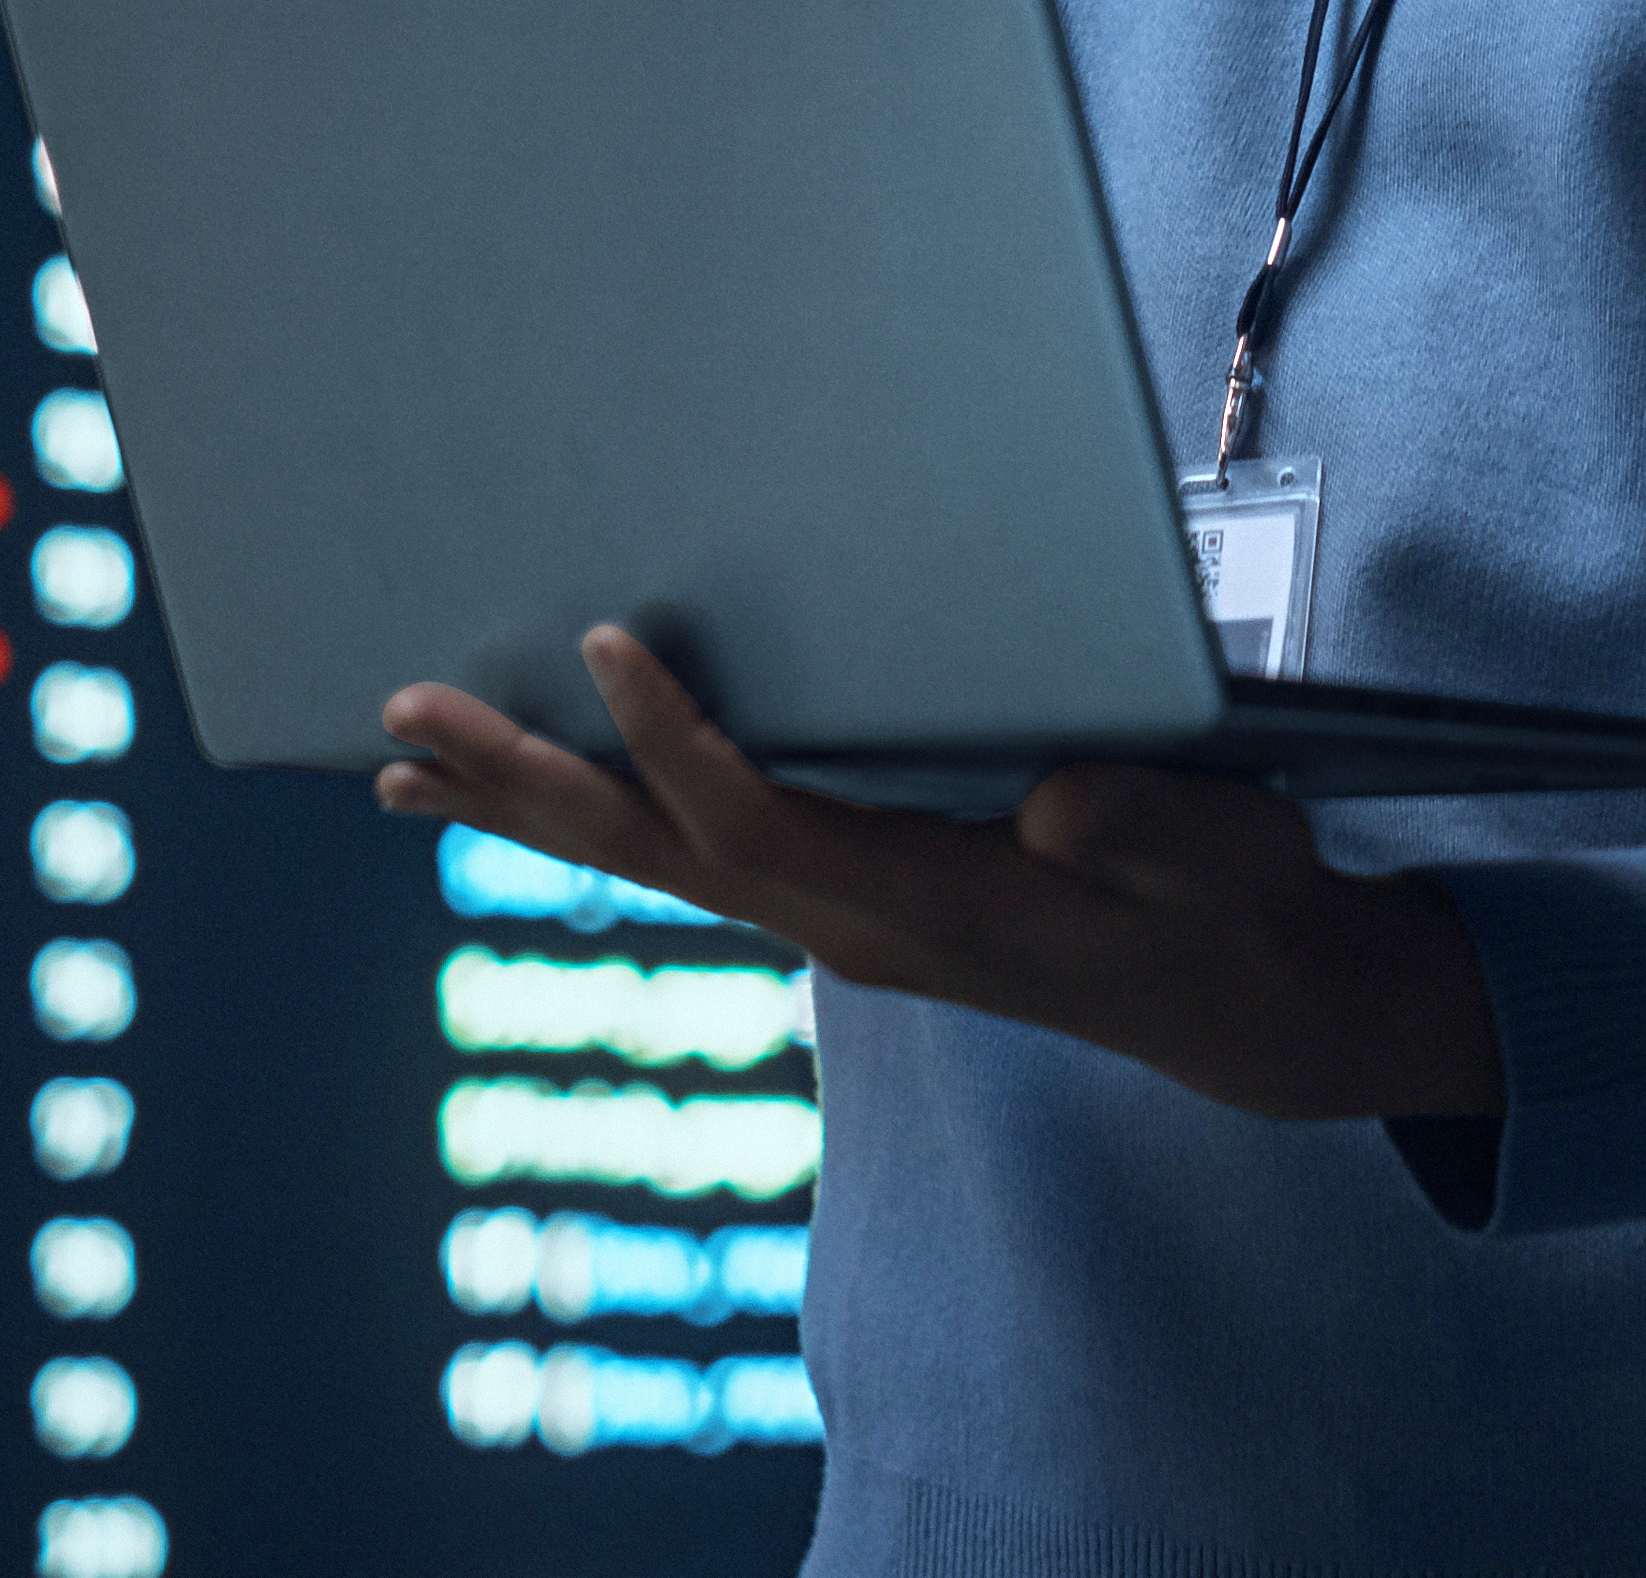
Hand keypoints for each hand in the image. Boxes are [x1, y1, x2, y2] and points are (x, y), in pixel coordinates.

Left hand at [380, 625, 1504, 1122]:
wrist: (1244, 1002)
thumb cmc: (1230, 905)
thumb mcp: (1216, 856)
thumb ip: (1134, 829)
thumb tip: (1057, 800)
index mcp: (925, 912)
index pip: (761, 825)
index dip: (677, 742)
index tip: (605, 642)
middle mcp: (852, 929)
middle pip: (659, 853)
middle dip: (526, 786)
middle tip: (402, 724)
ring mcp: (840, 925)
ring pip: (658, 862)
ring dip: (532, 809)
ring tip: (407, 766)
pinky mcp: (849, 903)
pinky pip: (698, 858)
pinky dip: (607, 817)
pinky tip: (546, 791)